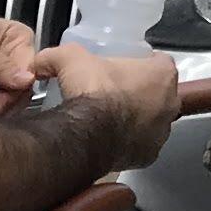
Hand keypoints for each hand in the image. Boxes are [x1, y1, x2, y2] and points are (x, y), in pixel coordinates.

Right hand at [50, 39, 182, 169]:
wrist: (87, 134)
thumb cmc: (92, 92)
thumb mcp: (71, 60)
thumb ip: (56, 56)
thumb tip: (39, 62)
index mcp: (163, 75)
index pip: (159, 62)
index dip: (142, 63)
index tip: (126, 68)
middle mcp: (170, 103)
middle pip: (159, 93)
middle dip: (141, 92)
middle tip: (115, 92)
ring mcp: (162, 132)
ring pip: (153, 121)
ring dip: (137, 118)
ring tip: (111, 117)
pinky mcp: (150, 154)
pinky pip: (142, 145)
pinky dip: (129, 142)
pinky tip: (111, 138)